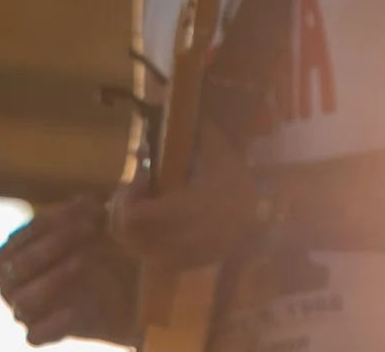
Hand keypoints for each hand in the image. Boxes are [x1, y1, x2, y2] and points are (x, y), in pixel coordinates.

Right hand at [0, 193, 135, 345]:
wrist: (130, 295)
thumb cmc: (104, 253)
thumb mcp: (103, 226)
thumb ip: (100, 208)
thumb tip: (123, 186)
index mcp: (18, 255)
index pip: (20, 236)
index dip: (51, 220)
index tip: (86, 206)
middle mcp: (15, 284)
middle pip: (14, 268)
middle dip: (50, 244)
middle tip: (86, 228)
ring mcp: (30, 311)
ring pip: (22, 302)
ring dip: (52, 278)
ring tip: (82, 261)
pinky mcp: (48, 333)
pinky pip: (35, 336)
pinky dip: (51, 324)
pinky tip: (72, 311)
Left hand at [108, 130, 269, 271]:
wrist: (262, 229)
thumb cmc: (243, 194)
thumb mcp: (227, 162)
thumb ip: (209, 140)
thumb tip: (201, 120)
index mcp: (178, 213)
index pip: (132, 215)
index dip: (127, 196)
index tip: (142, 176)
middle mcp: (170, 239)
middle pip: (123, 233)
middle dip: (122, 209)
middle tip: (136, 189)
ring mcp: (173, 255)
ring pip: (132, 247)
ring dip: (128, 226)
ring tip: (142, 205)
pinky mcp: (179, 264)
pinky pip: (147, 257)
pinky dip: (142, 241)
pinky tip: (156, 224)